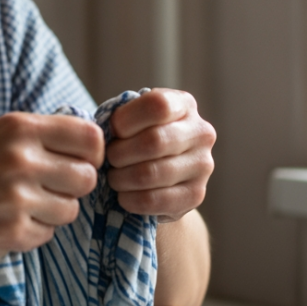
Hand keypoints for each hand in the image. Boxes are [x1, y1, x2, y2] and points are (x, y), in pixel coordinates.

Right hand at [0, 112, 104, 255]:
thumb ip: (38, 136)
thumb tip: (90, 145)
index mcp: (19, 128)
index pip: (90, 139)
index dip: (90, 153)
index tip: (77, 160)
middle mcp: (22, 160)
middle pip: (86, 178)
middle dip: (71, 185)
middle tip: (46, 186)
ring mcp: (17, 199)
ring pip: (70, 210)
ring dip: (52, 211)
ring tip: (19, 204)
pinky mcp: (12, 232)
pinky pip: (48, 234)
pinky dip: (32, 231)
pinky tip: (5, 220)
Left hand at [106, 89, 214, 220]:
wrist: (159, 175)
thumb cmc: (137, 138)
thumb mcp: (133, 119)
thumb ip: (121, 120)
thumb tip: (103, 137)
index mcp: (184, 105)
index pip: (157, 106)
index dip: (126, 120)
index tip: (113, 131)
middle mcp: (201, 133)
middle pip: (154, 142)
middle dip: (119, 153)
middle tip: (109, 160)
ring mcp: (203, 165)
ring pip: (151, 173)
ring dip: (121, 178)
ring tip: (114, 178)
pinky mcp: (196, 194)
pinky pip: (154, 200)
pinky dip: (130, 199)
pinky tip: (124, 195)